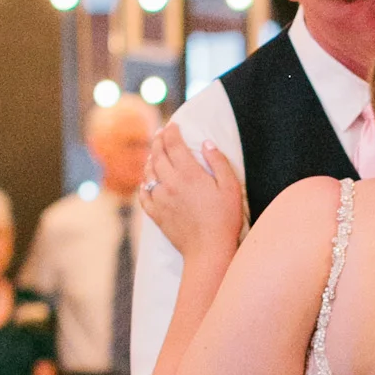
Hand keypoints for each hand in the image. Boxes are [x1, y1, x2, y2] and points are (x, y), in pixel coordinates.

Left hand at [140, 127, 243, 261]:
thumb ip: (218, 162)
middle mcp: (170, 183)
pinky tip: (148, 180)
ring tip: (154, 153)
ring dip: (150, 159)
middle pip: (158, 154)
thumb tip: (207, 143)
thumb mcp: (230, 187)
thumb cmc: (225, 219)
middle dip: (158, 140)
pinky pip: (144, 194)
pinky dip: (144, 183)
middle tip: (160, 133)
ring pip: (149, 172)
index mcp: (189, 173)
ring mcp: (160, 198)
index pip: (174, 144)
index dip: (172, 131)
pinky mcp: (156, 214)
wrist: (209, 250)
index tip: (173, 125)